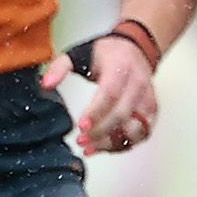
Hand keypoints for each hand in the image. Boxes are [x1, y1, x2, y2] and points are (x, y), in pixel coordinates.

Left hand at [44, 33, 157, 152]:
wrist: (135, 49)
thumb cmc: (104, 54)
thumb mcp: (78, 53)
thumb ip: (59, 67)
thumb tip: (45, 84)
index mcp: (120, 67)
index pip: (110, 93)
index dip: (96, 111)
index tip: (80, 126)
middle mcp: (138, 83)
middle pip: (123, 113)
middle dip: (102, 131)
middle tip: (80, 141)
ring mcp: (148, 97)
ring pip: (138, 127)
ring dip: (114, 142)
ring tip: (90, 148)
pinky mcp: (152, 109)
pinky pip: (144, 132)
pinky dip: (126, 143)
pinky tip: (105, 148)